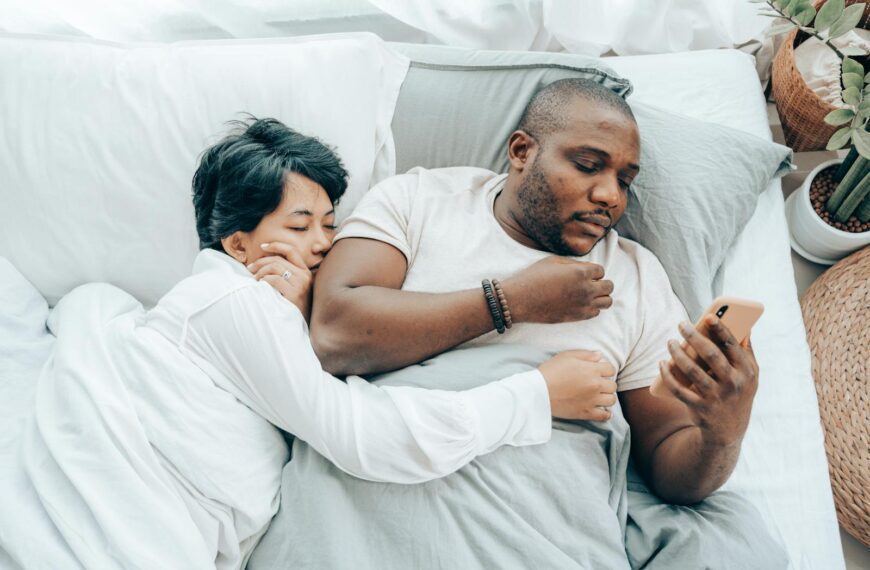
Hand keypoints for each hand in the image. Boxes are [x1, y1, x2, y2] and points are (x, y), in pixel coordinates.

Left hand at [246, 242, 312, 319]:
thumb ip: (285, 275)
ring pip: (274, 267)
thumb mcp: (294, 290)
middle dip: (260, 262)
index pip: (291, 251)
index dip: (276, 245)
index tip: (262, 246)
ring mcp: (301, 284)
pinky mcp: (295, 293)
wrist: (300, 329)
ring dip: (260, 272)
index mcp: (306, 272)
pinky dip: (263, 282)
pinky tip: (260, 288)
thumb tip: (263, 264)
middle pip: (278, 259)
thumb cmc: (292, 309)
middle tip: (249, 269)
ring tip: (254, 281)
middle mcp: (305, 276)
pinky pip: (273, 280)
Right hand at [501, 257, 612, 323]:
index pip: (601, 270)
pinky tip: (581, 303)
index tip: (583, 272)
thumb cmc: (533, 277)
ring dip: (601, 296)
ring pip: (607, 302)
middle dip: (601, 283)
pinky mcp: (577, 317)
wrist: (520, 300)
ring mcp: (583, 305)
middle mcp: (586, 289)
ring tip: (588, 294)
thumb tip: (586, 267)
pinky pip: (596, 313)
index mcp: (580, 272)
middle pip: (609, 286)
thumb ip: (573, 263)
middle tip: (588, 283)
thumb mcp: (552, 261)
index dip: (593, 270)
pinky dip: (593, 308)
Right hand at [538, 350, 616, 420]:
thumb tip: (600, 356)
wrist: (539, 391)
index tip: (598, 371)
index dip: (605, 369)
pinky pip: (604, 416)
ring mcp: (592, 400)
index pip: (610, 369)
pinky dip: (606, 414)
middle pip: (612, 385)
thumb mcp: (566, 356)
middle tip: (597, 383)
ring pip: (611, 400)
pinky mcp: (586, 413)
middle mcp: (595, 385)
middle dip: (606, 383)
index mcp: (591, 370)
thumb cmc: (550, 371)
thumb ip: (586, 355)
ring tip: (599, 396)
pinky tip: (603, 410)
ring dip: (607, 397)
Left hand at [659, 316, 758, 446]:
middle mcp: (733, 384)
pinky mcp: (699, 407)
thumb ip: (747, 352)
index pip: (732, 345)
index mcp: (747, 372)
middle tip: (681, 324)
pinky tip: (662, 363)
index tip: (707, 316)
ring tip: (670, 342)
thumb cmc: (738, 393)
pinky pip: (678, 388)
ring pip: (692, 370)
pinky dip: (668, 375)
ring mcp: (716, 396)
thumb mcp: (750, 376)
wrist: (728, 430)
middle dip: (694, 336)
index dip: (720, 329)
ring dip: (677, 353)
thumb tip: (745, 326)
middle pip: (710, 355)